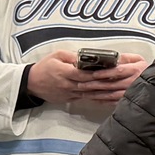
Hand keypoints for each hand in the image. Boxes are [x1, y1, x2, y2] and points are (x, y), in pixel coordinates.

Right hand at [27, 50, 144, 103]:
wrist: (32, 83)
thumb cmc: (44, 67)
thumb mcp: (57, 55)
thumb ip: (72, 56)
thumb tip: (87, 57)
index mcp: (66, 73)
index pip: (86, 74)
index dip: (99, 73)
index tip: (112, 70)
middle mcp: (70, 85)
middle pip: (91, 85)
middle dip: (107, 83)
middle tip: (122, 80)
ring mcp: (70, 94)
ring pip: (91, 94)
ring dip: (105, 92)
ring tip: (120, 90)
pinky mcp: (71, 99)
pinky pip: (86, 98)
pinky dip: (98, 98)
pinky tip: (109, 97)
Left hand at [69, 53, 149, 102]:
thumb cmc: (145, 71)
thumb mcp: (138, 59)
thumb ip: (125, 58)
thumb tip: (111, 57)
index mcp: (135, 70)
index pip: (117, 71)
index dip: (104, 73)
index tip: (92, 74)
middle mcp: (132, 82)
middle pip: (111, 84)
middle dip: (94, 85)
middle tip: (81, 85)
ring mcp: (130, 93)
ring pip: (110, 95)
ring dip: (96, 94)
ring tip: (84, 93)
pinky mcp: (129, 101)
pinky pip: (114, 102)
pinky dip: (103, 102)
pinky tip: (94, 100)